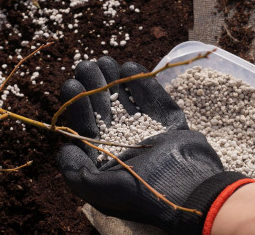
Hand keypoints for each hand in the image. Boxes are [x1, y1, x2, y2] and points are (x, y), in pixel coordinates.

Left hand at [58, 57, 253, 233]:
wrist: (191, 190)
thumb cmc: (144, 194)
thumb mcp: (103, 191)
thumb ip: (77, 174)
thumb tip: (63, 148)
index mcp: (107, 160)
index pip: (86, 128)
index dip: (77, 105)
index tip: (72, 84)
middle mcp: (124, 144)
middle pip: (104, 110)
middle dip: (94, 87)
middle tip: (87, 66)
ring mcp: (148, 131)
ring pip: (127, 101)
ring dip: (114, 81)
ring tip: (104, 61)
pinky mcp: (169, 122)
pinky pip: (154, 99)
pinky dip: (142, 83)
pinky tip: (128, 67)